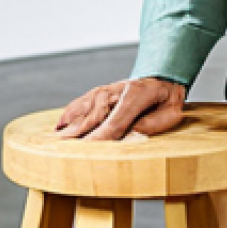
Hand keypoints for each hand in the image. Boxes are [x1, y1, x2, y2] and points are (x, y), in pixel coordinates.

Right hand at [56, 77, 185, 140]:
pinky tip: (61, 124)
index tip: (87, 153)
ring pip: (84, 110)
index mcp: (135, 97)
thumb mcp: (170, 112)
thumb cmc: (168, 98)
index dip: (100, 139)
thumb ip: (151, 124)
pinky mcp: (100, 92)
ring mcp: (107, 91)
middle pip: (93, 118)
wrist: (164, 75)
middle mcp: (116, 92)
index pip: (113, 124)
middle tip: (61, 151)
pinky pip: (82, 102)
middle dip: (77, 135)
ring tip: (56, 141)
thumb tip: (131, 135)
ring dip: (70, 125)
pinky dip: (70, 113)